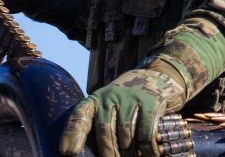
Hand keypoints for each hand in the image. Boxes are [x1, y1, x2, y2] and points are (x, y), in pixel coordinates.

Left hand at [59, 65, 186, 156]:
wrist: (156, 75)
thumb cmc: (127, 100)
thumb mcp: (108, 105)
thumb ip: (99, 125)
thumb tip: (83, 152)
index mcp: (96, 99)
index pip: (79, 116)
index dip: (72, 134)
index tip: (68, 152)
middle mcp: (111, 96)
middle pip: (105, 132)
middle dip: (109, 153)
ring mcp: (132, 97)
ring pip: (126, 134)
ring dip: (129, 153)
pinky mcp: (151, 101)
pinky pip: (146, 131)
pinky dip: (148, 148)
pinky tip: (150, 153)